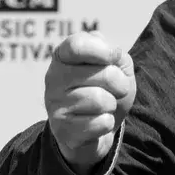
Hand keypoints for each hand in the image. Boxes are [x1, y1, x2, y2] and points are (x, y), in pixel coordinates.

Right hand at [44, 31, 135, 174]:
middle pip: (104, 75)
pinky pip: (100, 123)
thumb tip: (113, 52)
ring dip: (112, 105)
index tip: (115, 57)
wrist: (97, 128)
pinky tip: (96, 122)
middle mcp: (53, 77)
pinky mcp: (62, 129)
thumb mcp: (116, 66)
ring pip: (101, 100)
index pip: (77, 45)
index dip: (104, 51)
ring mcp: (55, 104)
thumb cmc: (107, 89)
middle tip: (116, 89)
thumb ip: (115, 54)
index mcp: (63, 56)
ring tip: (104, 106)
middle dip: (121, 83)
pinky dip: (107, 123)